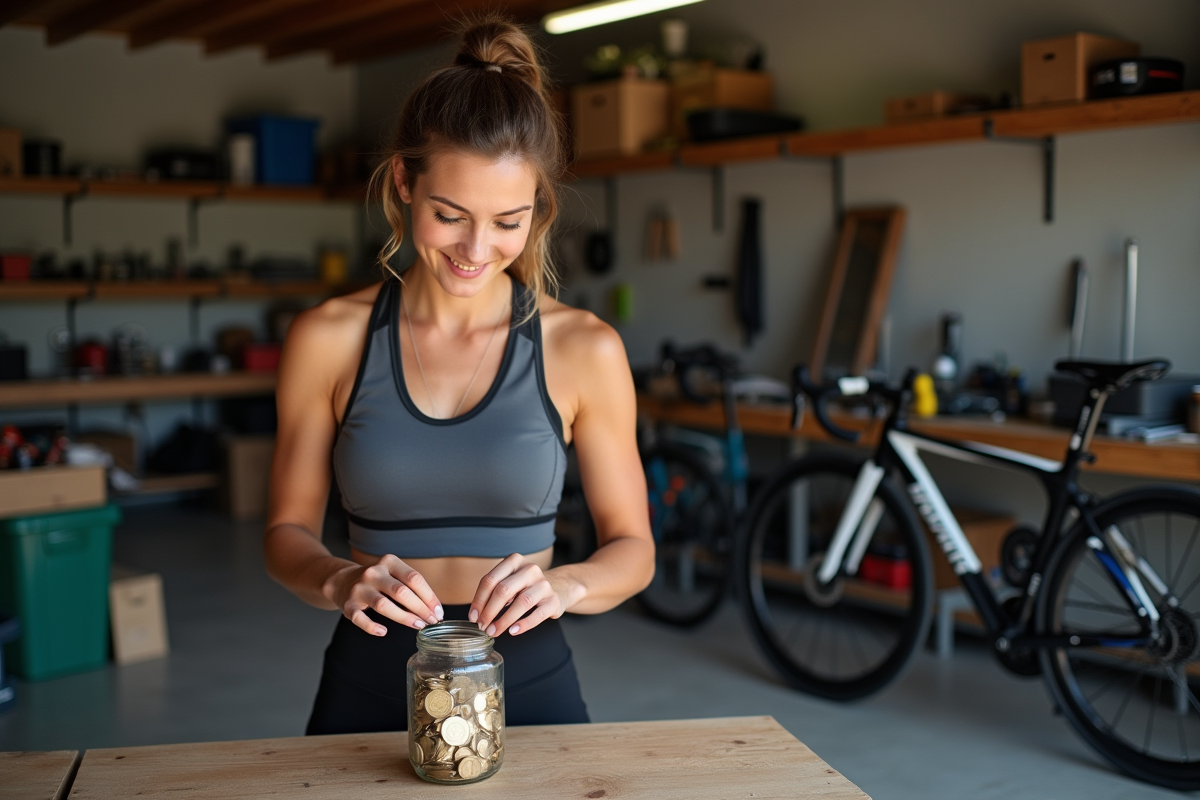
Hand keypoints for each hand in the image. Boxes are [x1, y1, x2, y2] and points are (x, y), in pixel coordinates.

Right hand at [327, 554, 443, 636]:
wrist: (343, 580)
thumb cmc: (377, 581)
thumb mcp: (393, 574)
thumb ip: (411, 587)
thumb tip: (434, 608)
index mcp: (389, 562)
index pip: (413, 578)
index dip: (429, 596)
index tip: (438, 611)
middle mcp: (373, 573)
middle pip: (401, 592)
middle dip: (420, 608)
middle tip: (431, 621)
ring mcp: (359, 588)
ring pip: (383, 605)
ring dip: (403, 617)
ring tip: (417, 625)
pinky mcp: (348, 605)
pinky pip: (360, 619)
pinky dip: (371, 627)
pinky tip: (383, 631)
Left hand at [469, 554, 577, 636]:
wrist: (558, 588)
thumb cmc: (526, 587)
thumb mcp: (510, 581)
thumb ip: (494, 592)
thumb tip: (477, 615)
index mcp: (515, 561)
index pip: (490, 580)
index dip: (479, 600)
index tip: (473, 616)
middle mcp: (530, 569)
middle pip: (504, 590)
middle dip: (489, 611)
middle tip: (482, 626)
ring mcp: (544, 584)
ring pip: (521, 602)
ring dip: (504, 620)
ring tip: (494, 631)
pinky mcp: (554, 600)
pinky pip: (537, 614)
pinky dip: (524, 624)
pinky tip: (513, 631)